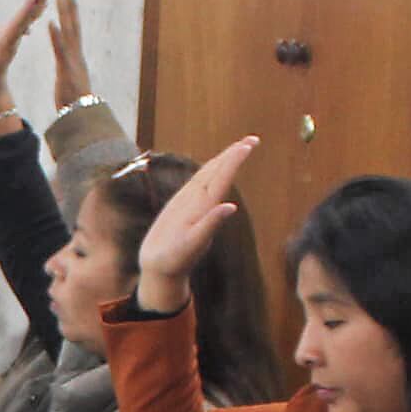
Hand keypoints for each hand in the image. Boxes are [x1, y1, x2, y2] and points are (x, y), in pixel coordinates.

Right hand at [0, 0, 50, 118]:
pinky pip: (27, 18)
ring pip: (30, 15)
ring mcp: (15, 36)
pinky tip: (39, 0)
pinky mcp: (13, 36)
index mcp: (7, 40)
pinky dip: (33, 7)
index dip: (27, 8)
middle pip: (29, 14)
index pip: (19, 21)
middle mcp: (15, 36)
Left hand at [46, 0, 95, 108]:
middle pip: (74, 27)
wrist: (80, 116)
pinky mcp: (66, 68)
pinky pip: (60, 49)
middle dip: (70, 9)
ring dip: (65, 15)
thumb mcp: (70, 82)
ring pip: (69, 33)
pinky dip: (56, 35)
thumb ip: (69, 71)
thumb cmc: (74, 101)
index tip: (69, 1)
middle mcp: (76, 56)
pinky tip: (51, 22)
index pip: (74, 32)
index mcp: (75, 58)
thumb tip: (69, 67)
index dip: (72, 16)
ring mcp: (72, 61)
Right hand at [132, 136, 260, 310]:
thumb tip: (231, 206)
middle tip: (251, 139)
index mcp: (205, 209)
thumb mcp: (191, 245)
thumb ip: (210, 225)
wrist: (159, 272)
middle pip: (219, 174)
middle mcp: (201, 205)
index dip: (234, 161)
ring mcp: (192, 207)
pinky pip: (196, 186)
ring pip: (208, 178)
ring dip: (223, 162)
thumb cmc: (173, 261)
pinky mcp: (181, 210)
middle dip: (233, 157)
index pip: (222, 179)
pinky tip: (212, 168)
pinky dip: (206, 174)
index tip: (248, 144)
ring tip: (236, 148)